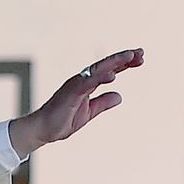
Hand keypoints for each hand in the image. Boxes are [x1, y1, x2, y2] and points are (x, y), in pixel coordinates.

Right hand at [9, 48, 142, 156]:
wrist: (43, 131)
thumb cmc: (62, 120)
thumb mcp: (89, 112)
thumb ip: (103, 103)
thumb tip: (119, 96)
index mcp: (87, 84)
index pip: (109, 70)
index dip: (125, 63)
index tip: (140, 58)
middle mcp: (82, 80)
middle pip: (106, 65)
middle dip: (124, 58)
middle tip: (141, 52)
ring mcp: (76, 84)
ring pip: (98, 69)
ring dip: (115, 62)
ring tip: (130, 56)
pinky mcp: (71, 92)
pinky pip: (87, 82)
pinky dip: (100, 77)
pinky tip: (113, 76)